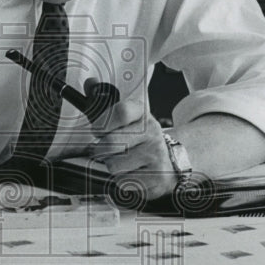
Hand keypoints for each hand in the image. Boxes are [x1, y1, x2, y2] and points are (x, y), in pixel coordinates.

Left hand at [86, 85, 176, 202]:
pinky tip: (134, 173)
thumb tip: (89, 82)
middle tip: (108, 150)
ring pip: (114, 166)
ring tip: (125, 163)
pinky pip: (124, 182)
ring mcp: (156, 157)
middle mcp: (152, 134)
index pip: (121, 112)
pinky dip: (124, 181)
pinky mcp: (157, 179)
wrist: (175, 160)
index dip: (102, 123)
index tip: (97, 130)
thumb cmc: (142, 141)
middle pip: (110, 143)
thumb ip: (105, 105)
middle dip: (102, 150)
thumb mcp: (129, 120)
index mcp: (143, 115)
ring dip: (113, 167)